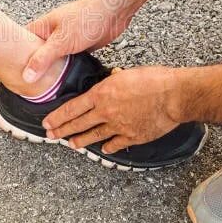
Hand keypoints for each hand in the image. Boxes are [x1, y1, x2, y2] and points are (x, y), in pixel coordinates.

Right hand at [23, 0, 133, 82]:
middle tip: (24, 86)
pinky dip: (64, 71)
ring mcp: (64, 41)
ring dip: (50, 71)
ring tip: (41, 88)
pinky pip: (66, 62)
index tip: (9, 73)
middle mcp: (51, 35)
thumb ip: (43, 59)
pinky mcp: (77, 48)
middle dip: (32, 68)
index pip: (21, 43)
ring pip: (52, 60)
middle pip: (36, 54)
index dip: (14, 57)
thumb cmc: (87, 17)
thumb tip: (27, 75)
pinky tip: (62, 81)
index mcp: (42, 28)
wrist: (113, 11)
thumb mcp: (61, 41)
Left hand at [42, 66, 182, 152]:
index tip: (48, 122)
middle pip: (77, 124)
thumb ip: (113, 82)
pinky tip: (103, 149)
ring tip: (71, 144)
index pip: (72, 108)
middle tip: (52, 136)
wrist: (174, 95)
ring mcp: (118, 126)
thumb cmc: (154, 80)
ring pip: (93, 136)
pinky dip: (107, 147)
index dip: (57, 117)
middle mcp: (106, 112)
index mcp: (102, 94)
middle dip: (62, 131)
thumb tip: (110, 81)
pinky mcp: (131, 136)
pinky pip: (115, 144)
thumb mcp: (127, 74)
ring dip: (80, 141)